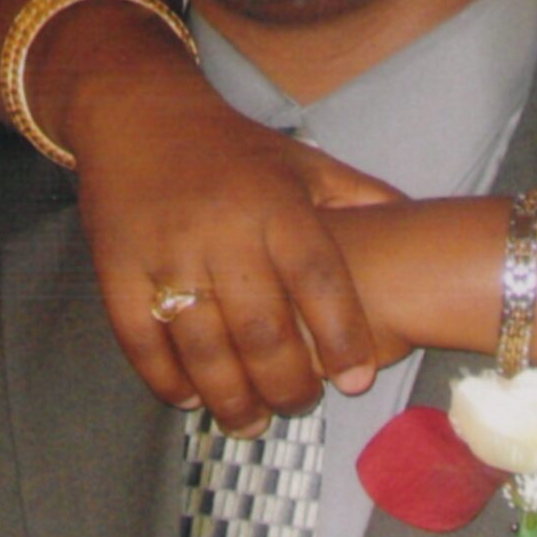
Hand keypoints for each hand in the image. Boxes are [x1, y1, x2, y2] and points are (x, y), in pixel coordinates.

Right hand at [63, 50, 403, 435]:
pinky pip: (141, 340)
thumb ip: (360, 197)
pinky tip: (191, 398)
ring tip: (251, 422)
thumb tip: (421, 224)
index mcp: (275, 203)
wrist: (136, 114)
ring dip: (230, 396)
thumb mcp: (303, 161)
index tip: (357, 380)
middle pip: (262, 327)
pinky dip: (165, 378)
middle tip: (300, 406)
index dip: (342, 335)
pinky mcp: (115, 268)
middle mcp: (222, 230)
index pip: (317, 279)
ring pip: (203, 346)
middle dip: (286, 383)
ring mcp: (165, 251)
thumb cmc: (234, 149)